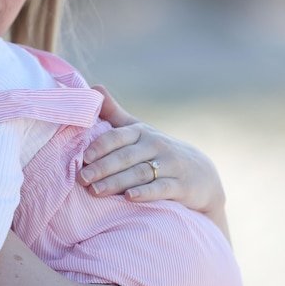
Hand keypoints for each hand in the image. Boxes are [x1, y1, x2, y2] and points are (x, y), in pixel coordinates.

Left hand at [78, 85, 224, 215]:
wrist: (201, 175)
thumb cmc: (159, 151)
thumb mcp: (139, 131)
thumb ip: (114, 115)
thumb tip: (93, 88)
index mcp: (141, 132)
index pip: (118, 136)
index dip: (100, 146)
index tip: (83, 158)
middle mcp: (156, 145)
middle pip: (126, 156)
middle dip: (102, 167)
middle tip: (82, 179)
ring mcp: (171, 165)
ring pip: (140, 172)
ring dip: (117, 182)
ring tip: (96, 191)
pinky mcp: (183, 185)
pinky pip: (163, 188)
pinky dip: (146, 193)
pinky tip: (130, 198)